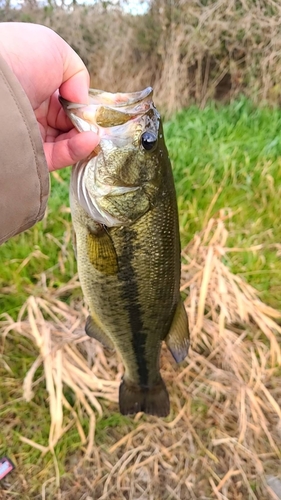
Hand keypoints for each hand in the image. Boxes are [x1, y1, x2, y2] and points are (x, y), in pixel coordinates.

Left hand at [0, 22, 98, 171]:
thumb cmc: (19, 55)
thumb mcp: (55, 50)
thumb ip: (78, 74)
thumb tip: (84, 102)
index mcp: (38, 86)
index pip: (68, 103)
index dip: (86, 108)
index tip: (100, 111)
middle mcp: (33, 111)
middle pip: (69, 125)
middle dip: (88, 126)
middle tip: (102, 125)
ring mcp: (31, 133)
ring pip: (66, 143)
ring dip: (86, 139)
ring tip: (97, 134)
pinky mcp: (29, 152)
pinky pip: (57, 156)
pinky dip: (77, 150)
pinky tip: (90, 141)